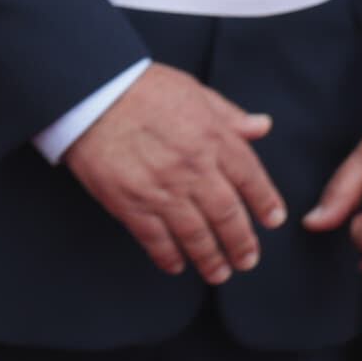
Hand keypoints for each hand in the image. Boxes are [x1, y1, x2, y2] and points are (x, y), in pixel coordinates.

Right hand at [60, 66, 283, 282]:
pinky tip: (176, 265)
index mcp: (213, 138)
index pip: (251, 178)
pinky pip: (155, 238)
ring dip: (210, 259)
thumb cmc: (140, 87)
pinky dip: (168, 256)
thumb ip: (229, 115)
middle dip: (241, 243)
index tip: (273, 220)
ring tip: (218, 273)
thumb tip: (262, 127)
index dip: (265, 202)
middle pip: (228, 215)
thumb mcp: (193, 91)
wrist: (89, 93)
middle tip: (248, 259)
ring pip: (196, 235)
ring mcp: (161, 189)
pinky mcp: (129, 202)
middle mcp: (193, 168)